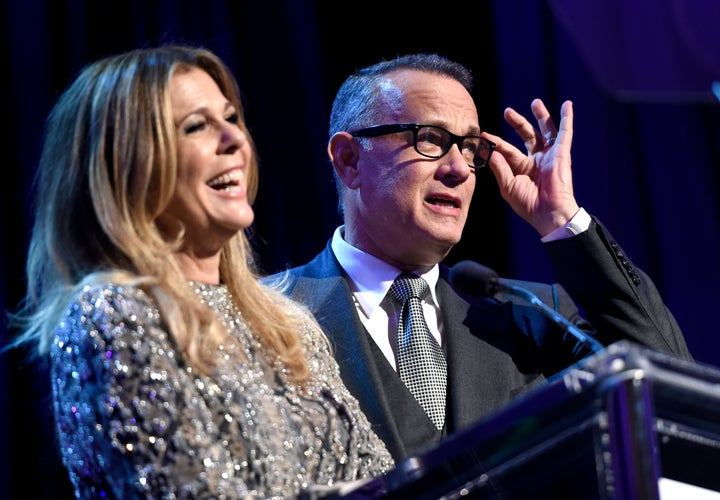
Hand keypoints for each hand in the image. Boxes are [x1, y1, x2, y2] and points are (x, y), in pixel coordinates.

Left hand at [482, 98, 579, 236]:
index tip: (484, 134)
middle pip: (527, 136)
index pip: (507, 150)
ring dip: (541, 116)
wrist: (547, 212)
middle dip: (518, 123)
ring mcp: (550, 156)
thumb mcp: (508, 185)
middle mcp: (537, 160)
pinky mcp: (561, 153)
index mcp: (522, 168)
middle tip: (507, 111)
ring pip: (546, 131)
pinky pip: (565, 133)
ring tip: (535, 102)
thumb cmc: (528, 204)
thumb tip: (490, 150)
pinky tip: (567, 105)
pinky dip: (567, 119)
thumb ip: (499, 167)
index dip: (496, 142)